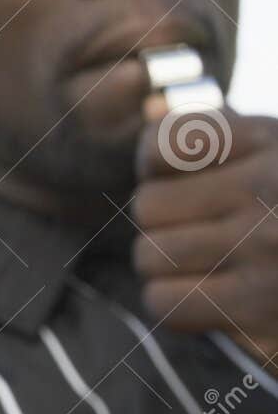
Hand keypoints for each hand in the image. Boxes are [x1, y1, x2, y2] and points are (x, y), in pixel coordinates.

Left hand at [132, 105, 277, 371]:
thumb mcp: (274, 155)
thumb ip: (219, 131)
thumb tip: (150, 107)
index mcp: (269, 141)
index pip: (161, 143)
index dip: (155, 167)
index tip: (177, 182)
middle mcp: (267, 189)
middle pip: (147, 205)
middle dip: (162, 224)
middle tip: (194, 234)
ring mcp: (263, 248)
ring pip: (148, 255)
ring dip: (164, 267)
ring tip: (202, 267)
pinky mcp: (257, 306)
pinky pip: (164, 300)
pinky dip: (173, 303)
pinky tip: (203, 299)